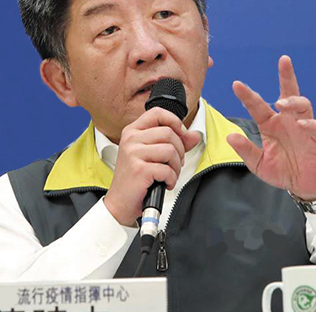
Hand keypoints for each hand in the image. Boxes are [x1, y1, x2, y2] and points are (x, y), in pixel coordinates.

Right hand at [104, 108, 200, 225]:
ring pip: (170, 150)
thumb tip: (195, 135)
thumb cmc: (137, 178)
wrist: (120, 203)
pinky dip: (171, 179)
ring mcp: (133, 153)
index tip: (181, 135)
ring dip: (176, 167)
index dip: (175, 122)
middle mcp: (131, 138)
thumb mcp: (154, 155)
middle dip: (179, 151)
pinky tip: (164, 183)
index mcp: (133, 131)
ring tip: (168, 175)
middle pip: (169, 133)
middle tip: (174, 164)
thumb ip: (175, 142)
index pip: (157, 113)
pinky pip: (167, 169)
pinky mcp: (139, 169)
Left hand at [226, 55, 315, 200]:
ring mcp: (303, 127)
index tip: (236, 84)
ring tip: (282, 103)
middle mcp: (287, 120)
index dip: (248, 95)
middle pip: (288, 93)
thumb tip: (229, 136)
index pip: (258, 106)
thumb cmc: (283, 170)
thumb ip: (246, 150)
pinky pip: (315, 126)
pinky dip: (308, 123)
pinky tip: (301, 124)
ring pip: (302, 105)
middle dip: (286, 76)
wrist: (305, 185)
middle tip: (283, 60)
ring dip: (293, 101)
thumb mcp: (258, 164)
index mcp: (270, 124)